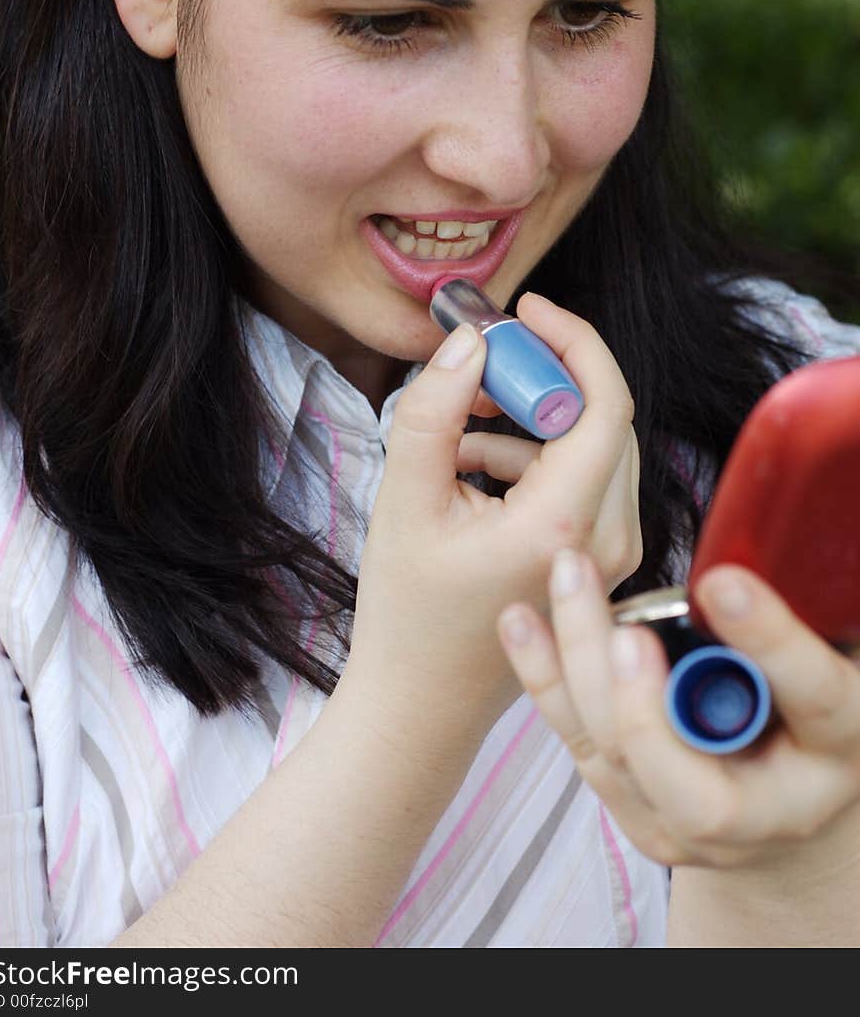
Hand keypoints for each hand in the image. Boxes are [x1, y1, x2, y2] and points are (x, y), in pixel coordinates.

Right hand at [343, 292, 641, 739]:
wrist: (421, 706)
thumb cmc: (408, 614)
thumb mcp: (404, 501)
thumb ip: (434, 412)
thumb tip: (468, 341)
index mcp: (563, 525)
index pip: (605, 402)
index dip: (572, 340)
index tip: (523, 310)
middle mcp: (607, 541)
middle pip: (602, 419)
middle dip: (543, 378)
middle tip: (479, 368)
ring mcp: (611, 558)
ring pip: (593, 449)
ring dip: (532, 422)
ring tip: (460, 433)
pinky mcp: (598, 564)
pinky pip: (582, 482)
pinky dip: (534, 459)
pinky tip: (473, 470)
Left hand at [497, 552, 859, 872]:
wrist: (791, 788)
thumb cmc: (813, 696)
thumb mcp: (832, 648)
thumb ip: (804, 606)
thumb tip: (771, 527)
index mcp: (839, 746)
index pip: (813, 699)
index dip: (769, 643)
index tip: (722, 583)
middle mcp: (766, 810)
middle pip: (691, 785)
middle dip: (645, 708)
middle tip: (625, 632)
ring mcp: (688, 825)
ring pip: (620, 761)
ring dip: (580, 669)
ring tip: (566, 581)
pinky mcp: (634, 811)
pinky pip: (581, 743)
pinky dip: (546, 678)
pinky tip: (520, 621)